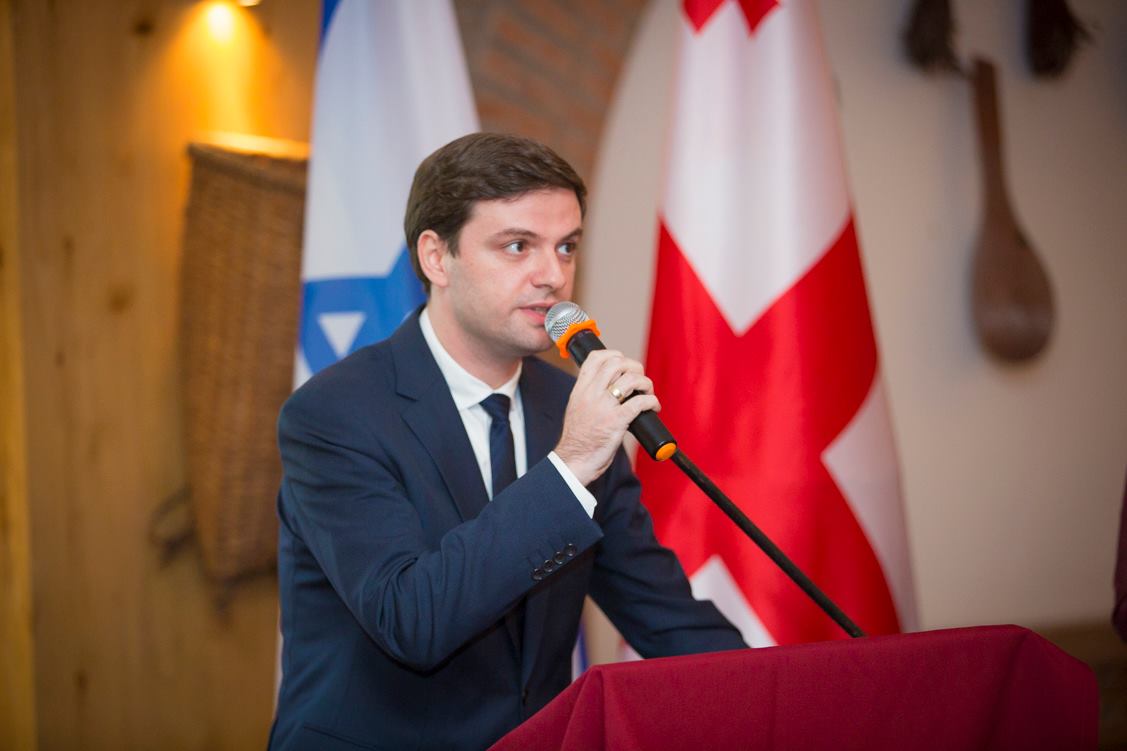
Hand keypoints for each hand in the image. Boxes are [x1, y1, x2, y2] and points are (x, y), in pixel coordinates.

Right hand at [554, 350, 660, 484]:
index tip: (624, 364)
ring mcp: (604, 407)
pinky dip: (652, 401)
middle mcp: (591, 394)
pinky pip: (639, 403)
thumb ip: (590, 395)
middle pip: (617, 363)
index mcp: (580, 389)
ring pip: (631, 379)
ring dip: (646, 383)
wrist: (573, 461)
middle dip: (634, 367)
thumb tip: (612, 387)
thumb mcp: (576, 408)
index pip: (595, 357)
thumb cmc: (577, 439)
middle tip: (640, 380)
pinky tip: (653, 407)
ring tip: (648, 393)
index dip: (614, 354)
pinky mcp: (616, 421)